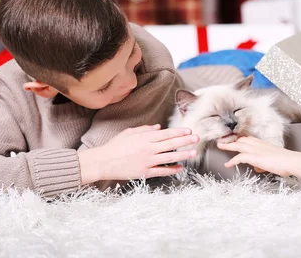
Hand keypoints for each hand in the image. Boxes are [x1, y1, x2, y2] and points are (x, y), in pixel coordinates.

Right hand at [79, 124, 198, 183]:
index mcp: (145, 138)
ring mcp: (147, 161)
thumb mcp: (130, 132)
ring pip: (169, 157)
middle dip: (186, 141)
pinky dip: (172, 169)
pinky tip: (180, 168)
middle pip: (171, 144)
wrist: (103, 161)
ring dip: (183, 155)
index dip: (179, 132)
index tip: (189, 130)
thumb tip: (158, 127)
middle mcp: (148, 148)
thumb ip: (145, 129)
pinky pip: (162, 171)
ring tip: (193, 153)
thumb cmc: (115, 146)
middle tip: (196, 138)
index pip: (166, 133)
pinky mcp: (145, 172)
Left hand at [217, 136, 296, 176]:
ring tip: (220, 146)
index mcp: (263, 143)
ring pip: (238, 145)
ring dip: (228, 145)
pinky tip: (228, 164)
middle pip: (241, 140)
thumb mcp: (274, 159)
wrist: (290, 161)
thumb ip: (264, 161)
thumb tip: (259, 167)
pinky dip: (233, 160)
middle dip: (231, 140)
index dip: (241, 139)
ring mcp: (255, 150)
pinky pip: (239, 157)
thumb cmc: (286, 161)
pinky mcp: (254, 157)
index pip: (249, 139)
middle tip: (223, 140)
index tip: (235, 139)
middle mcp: (258, 144)